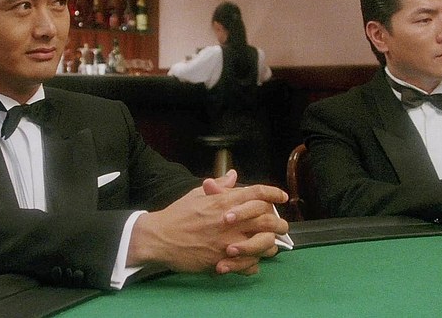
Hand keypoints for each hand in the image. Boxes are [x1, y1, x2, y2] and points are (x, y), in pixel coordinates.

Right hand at [128, 179, 287, 274]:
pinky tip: (253, 262)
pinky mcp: (223, 260)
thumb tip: (233, 175)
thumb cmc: (177, 215)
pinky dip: (254, 264)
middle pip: (267, 219)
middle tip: (281, 225)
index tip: (282, 196)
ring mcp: (228, 242)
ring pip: (263, 244)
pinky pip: (249, 265)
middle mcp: (230, 221)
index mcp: (224, 201)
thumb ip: (218, 186)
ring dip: (270, 245)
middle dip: (279, 222)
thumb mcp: (197, 195)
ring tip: (270, 245)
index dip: (274, 193)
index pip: (257, 192)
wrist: (159, 238)